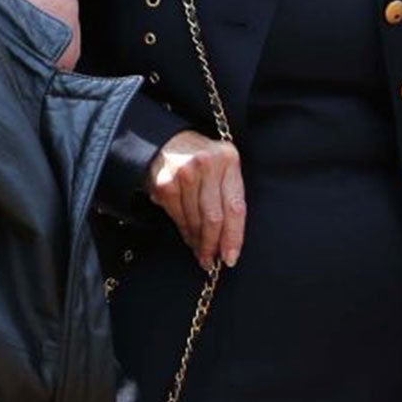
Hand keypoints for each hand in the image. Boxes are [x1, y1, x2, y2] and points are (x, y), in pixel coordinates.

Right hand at [148, 130, 245, 267]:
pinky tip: (189, 239)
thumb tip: (228, 239)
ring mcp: (184, 173)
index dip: (234, 236)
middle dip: (213, 244)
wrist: (167, 140)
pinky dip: (184, 232)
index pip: (236, 206)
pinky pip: (178, 217)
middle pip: (214, 217)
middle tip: (212, 261)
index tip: (231, 257)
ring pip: (195, 220)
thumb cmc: (202, 159)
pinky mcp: (166, 183)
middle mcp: (207, 164)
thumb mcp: (222, 166)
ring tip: (201, 254)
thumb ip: (228, 193)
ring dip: (198, 242)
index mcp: (229, 159)